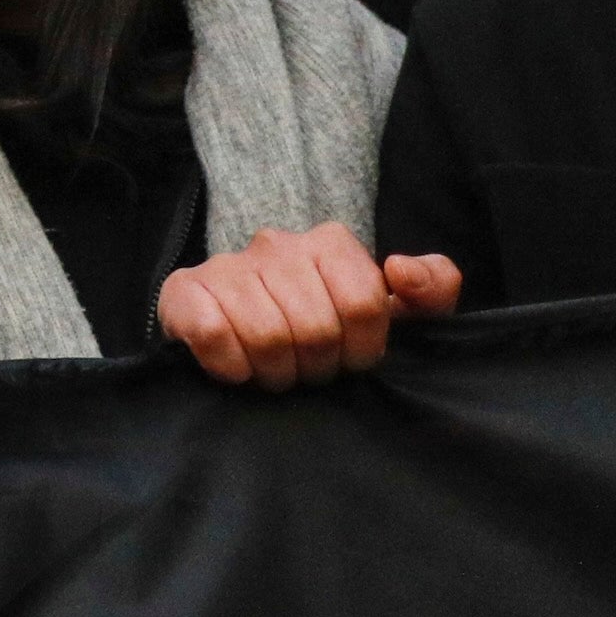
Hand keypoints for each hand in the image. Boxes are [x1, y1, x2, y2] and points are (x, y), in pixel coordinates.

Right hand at [155, 219, 458, 390]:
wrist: (237, 330)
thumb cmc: (326, 327)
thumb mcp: (394, 314)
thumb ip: (431, 290)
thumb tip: (402, 270)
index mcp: (330, 243)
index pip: (363, 303)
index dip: (362, 350)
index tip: (350, 361)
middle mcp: (276, 243)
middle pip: (316, 328)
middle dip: (317, 367)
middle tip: (308, 370)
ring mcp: (226, 264)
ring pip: (267, 336)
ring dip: (275, 373)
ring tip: (275, 371)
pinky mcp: (184, 290)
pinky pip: (214, 335)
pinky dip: (231, 366)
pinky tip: (238, 366)